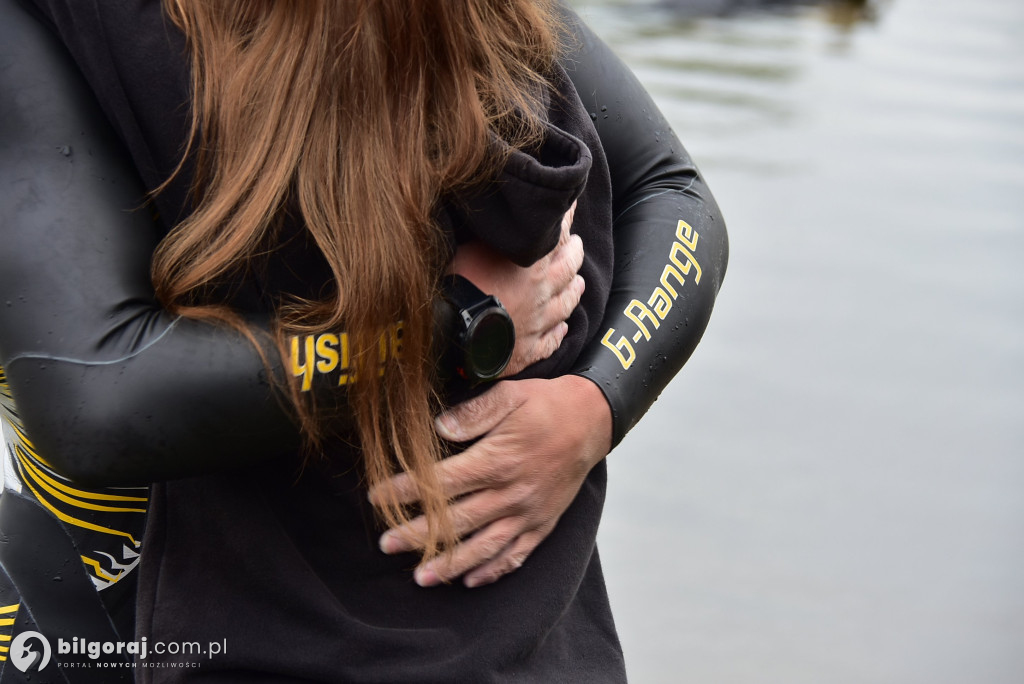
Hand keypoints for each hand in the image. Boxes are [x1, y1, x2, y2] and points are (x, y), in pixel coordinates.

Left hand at [373, 375, 611, 587]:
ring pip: (483, 547)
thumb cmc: (546, 405)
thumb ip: (473, 412)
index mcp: (498, 460)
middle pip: (457, 520)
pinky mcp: (543, 524)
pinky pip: (516, 555)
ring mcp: (528, 513)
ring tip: (421, 578)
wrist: (592, 421)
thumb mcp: (509, 394)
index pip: (442, 482)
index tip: (379, 497)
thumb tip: (439, 427)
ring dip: (450, 564)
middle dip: (417, 535)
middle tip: (386, 544)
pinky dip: (493, 571)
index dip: (407, 491)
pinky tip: (470, 581)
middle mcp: (511, 493)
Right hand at [450, 202, 583, 375]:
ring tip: (580, 283)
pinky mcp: (530, 350)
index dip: (565, 217)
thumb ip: (490, 236)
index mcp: (532, 265)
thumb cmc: (458, 286)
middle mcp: (542, 292)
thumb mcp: (470, 247)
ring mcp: (539, 323)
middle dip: (575, 253)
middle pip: (569, 269)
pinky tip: (563, 329)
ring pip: (566, 304)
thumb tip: (496, 219)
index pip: (557, 234)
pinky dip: (559, 333)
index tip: (570, 203)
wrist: (457, 334)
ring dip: (575, 291)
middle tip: (578, 244)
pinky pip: (551, 341)